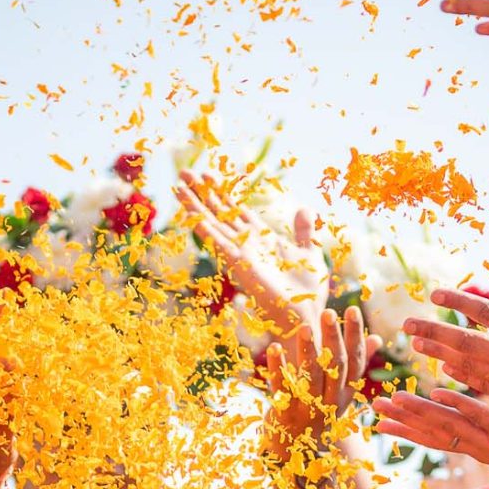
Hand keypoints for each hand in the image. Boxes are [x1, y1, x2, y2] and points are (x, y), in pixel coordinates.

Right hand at [176, 171, 328, 337]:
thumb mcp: (310, 253)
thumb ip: (304, 232)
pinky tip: (192, 214)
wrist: (305, 316)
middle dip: (202, 192)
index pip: (236, 210)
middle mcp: (247, 244)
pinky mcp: (240, 265)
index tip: (208, 175)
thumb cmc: (308, 293)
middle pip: (219, 212)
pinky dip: (206, 229)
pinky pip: (219, 243)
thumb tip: (305, 209)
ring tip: (179, 186)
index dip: (222, 192)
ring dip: (195, 205)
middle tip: (184, 172)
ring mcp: (241, 254)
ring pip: (213, 224)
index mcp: (262, 239)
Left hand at [264, 306, 377, 469]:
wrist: (295, 453)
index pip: (355, 362)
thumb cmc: (319, 414)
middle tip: (328, 312)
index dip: (355, 336)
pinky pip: (281, 388)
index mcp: (345, 393)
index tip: (353, 309)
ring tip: (305, 327)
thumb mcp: (340, 394)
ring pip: (311, 378)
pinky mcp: (284, 413)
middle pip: (336, 367)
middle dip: (333, 339)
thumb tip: (377, 338)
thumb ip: (356, 366)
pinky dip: (277, 367)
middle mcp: (330, 401)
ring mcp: (308, 409)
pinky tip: (274, 347)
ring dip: (308, 351)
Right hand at [375, 389, 488, 487]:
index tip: (382, 413)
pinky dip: (463, 407)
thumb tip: (478, 401)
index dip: (409, 424)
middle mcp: (483, 447)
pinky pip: (486, 419)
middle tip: (374, 408)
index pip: (438, 435)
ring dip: (422, 413)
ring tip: (395, 399)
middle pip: (435, 434)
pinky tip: (442, 393)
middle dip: (403, 421)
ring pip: (452, 427)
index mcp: (481, 442)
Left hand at [399, 266, 488, 429]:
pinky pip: (480, 385)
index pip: (485, 313)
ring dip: (440, 354)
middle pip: (464, 342)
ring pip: (467, 366)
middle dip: (434, 332)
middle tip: (407, 324)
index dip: (457, 302)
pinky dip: (460, 376)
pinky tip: (445, 369)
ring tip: (417, 344)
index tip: (435, 294)